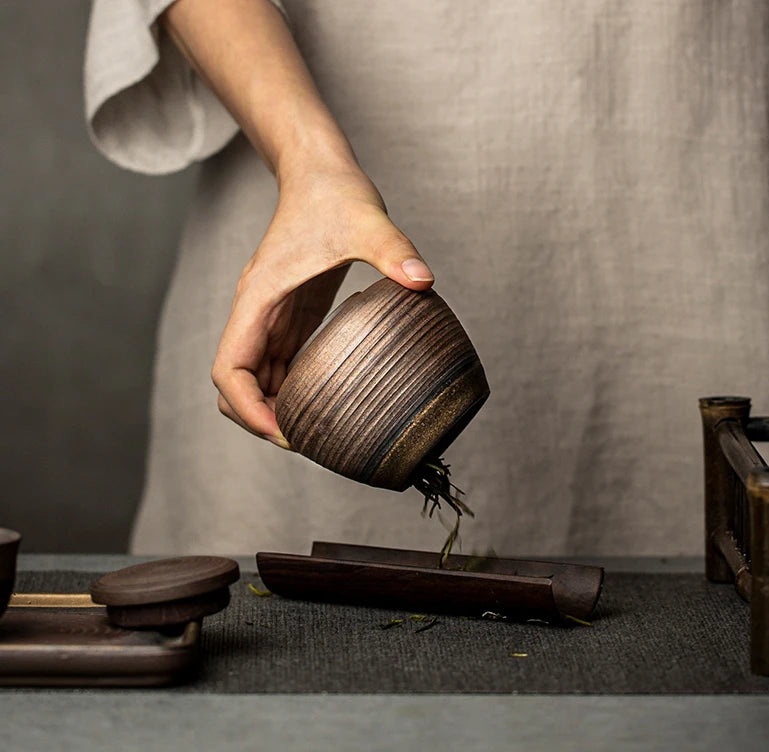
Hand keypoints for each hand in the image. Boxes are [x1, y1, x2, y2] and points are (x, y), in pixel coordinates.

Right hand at [211, 161, 434, 444]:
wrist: (320, 173)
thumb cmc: (333, 193)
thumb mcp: (366, 220)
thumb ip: (392, 249)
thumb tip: (423, 281)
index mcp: (258, 299)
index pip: (229, 370)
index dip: (247, 409)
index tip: (282, 433)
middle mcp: (256, 314)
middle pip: (235, 385)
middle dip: (259, 420)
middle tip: (303, 443)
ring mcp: (271, 318)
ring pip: (255, 380)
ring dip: (275, 410)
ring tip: (315, 435)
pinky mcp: (290, 317)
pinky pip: (280, 367)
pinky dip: (290, 392)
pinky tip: (320, 406)